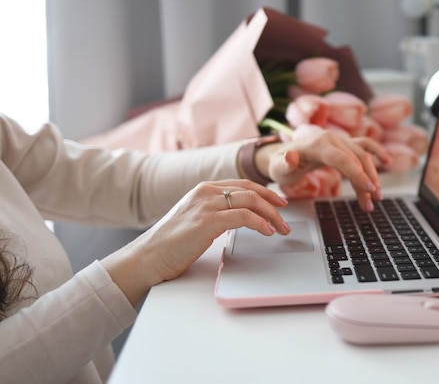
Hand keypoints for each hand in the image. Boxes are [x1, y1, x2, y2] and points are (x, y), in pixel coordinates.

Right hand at [102, 179, 288, 305]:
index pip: (243, 184)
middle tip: (286, 217)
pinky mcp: (207, 222)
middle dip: (273, 203)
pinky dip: (260, 223)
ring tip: (280, 229)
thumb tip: (240, 216)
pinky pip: (244, 217)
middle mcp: (206, 192)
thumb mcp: (195, 218)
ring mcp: (206, 205)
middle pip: (251, 190)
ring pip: (251, 201)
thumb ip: (215, 211)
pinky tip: (267, 232)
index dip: (265, 193)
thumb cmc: (170, 243)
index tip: (279, 203)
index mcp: (204, 189)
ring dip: (272, 216)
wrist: (148, 257)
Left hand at [257, 131, 391, 211]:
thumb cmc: (280, 164)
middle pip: (357, 158)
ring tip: (375, 198)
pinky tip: (387, 161)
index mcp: (317, 144)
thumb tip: (291, 156)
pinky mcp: (343, 145)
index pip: (342, 158)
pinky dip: (376, 151)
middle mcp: (331, 139)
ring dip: (372, 176)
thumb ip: (284, 163)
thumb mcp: (278, 167)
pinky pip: (364, 145)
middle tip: (372, 202)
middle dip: (367, 181)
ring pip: (363, 156)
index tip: (369, 188)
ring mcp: (339, 140)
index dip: (357, 173)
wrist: (282, 155)